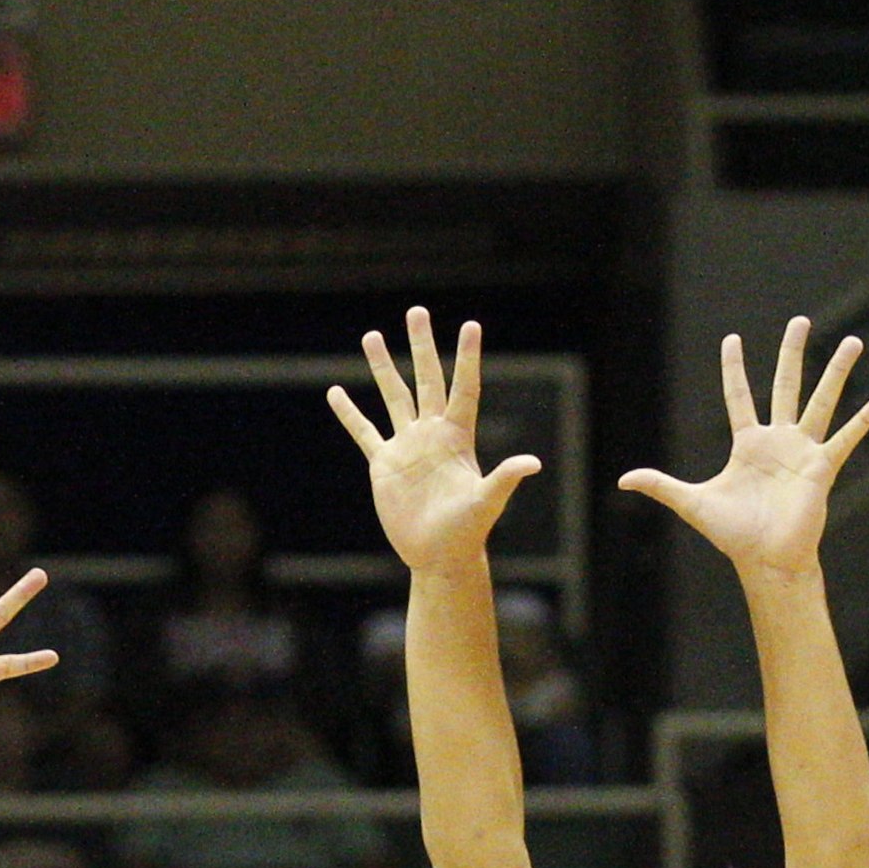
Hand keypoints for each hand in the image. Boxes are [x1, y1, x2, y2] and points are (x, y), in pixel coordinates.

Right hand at [328, 309, 542, 570]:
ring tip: (371, 336)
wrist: (439, 555)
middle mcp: (432, 433)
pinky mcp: (385, 464)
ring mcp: (407, 446)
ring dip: (382, 367)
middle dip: (421, 346)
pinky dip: (350, 413)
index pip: (464, 387)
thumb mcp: (487, 503)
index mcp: (458, 436)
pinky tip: (336, 393)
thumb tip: (532, 462)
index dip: (467, 357)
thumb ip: (505, 478)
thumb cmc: (468, 531)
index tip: (470, 325)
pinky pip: (365, 432)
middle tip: (415, 312)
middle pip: (426, 379)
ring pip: (393, 396)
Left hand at [621, 316, 868, 579]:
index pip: (739, 396)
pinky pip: (846, 438)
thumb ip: (661, 486)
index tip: (732, 339)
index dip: (734, 368)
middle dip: (792, 353)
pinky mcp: (822, 467)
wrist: (764, 560)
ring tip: (854, 342)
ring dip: (837, 372)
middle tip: (800, 320)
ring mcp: (803, 451)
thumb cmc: (733, 534)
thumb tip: (623, 479)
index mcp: (748, 444)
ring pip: (821, 402)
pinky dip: (865, 420)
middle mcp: (778, 440)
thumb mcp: (692, 503)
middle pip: (786, 385)